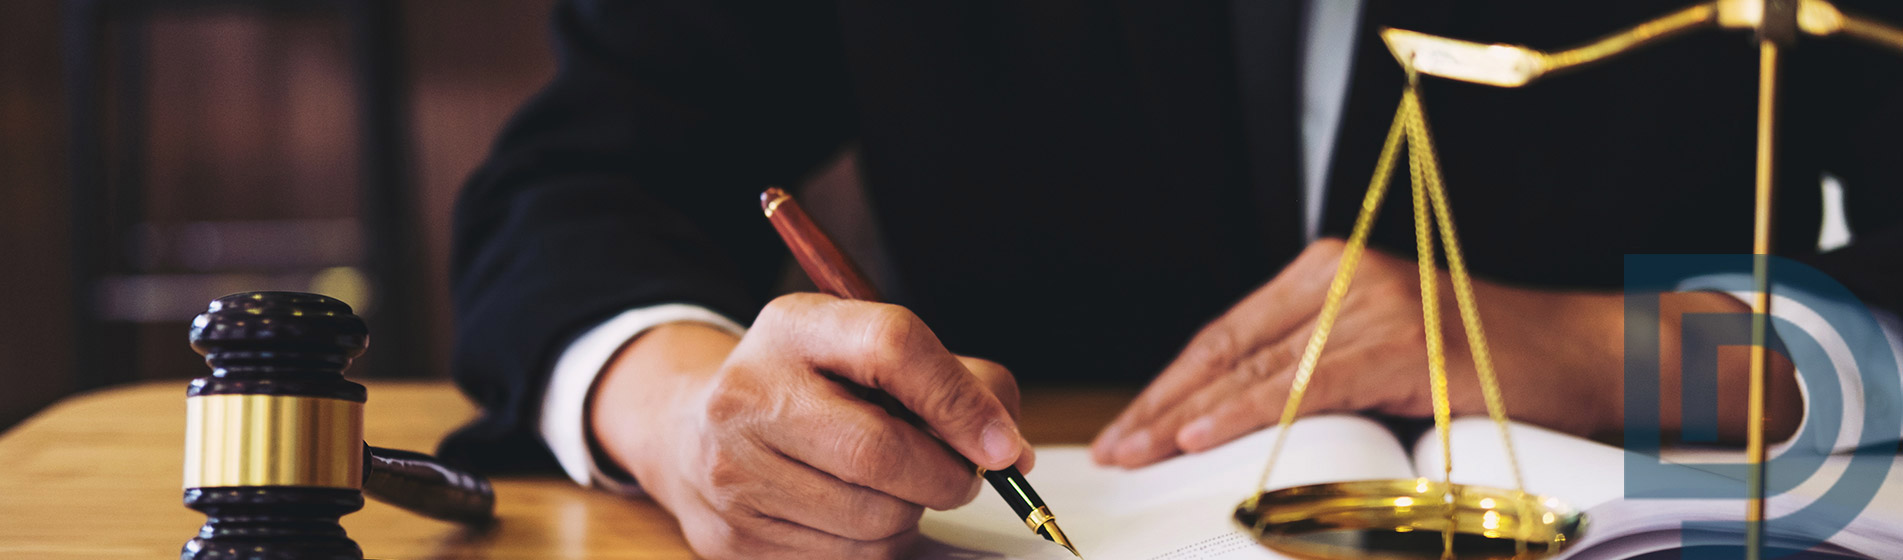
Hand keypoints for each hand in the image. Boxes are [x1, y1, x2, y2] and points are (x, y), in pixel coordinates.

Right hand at [590, 293, 1032, 559]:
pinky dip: (879, 544)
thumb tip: (1008, 448)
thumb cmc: (808, 389)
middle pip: (881, 451)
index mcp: (793, 328)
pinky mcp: (735, 539)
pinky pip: (848, 559)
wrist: (692, 433)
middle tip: (964, 474)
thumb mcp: (862, 350)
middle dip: (948, 476)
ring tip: (899, 487)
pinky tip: (861, 512)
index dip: (962, 400)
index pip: (893, 347)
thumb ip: (946, 379)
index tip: (1004, 444)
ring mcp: (734, 473)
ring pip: (873, 519)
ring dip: (914, 512)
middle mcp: (749, 395)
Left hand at [1090, 239, 1798, 467]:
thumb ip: (1313, 370)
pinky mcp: (1399, 343)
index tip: (1129, 425)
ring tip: (1139, 449)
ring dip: (1186, 415)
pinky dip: (1246, 414)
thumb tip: (1229, 422)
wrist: (1577, 359)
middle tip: (1115, 446)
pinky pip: (1303, 385)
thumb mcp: (1378, 357)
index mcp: (1327, 273)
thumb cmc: (1481, 368)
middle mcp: (1340, 277)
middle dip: (1163, 402)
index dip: (1171, 383)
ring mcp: (1369, 306)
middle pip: (1227, 347)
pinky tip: (1199, 436)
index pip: (1227, 333)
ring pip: (1254, 367)